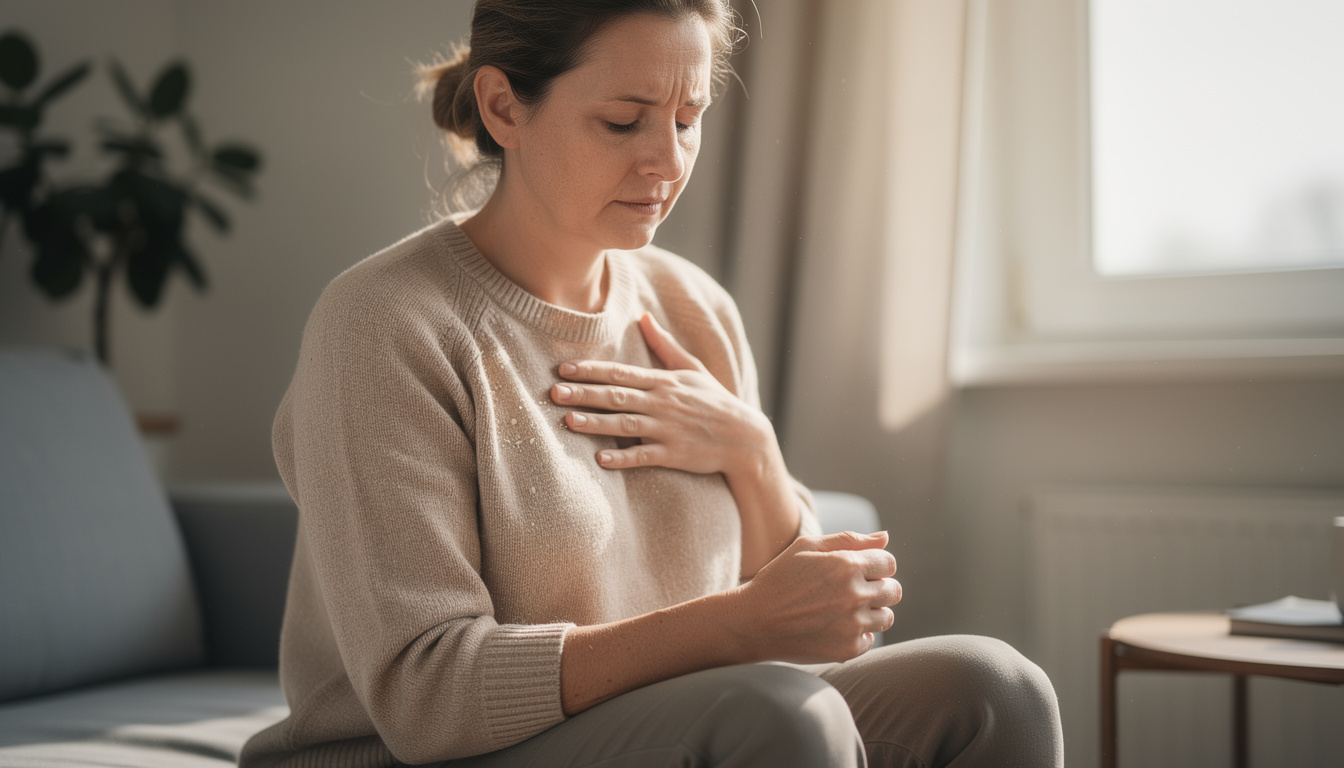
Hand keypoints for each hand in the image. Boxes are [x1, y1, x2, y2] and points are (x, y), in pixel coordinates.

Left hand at [552, 313, 771, 475]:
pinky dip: (623, 458)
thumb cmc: (715, 401)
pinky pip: (644, 456)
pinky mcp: (675, 454)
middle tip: (553, 392)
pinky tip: (600, 459)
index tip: (563, 369)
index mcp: (663, 381)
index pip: (620, 373)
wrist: (745, 437)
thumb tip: (643, 316)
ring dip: (595, 423)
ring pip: (625, 424)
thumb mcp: (693, 369)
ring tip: (568, 421)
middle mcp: (662, 403)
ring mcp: (668, 429)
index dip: (590, 370)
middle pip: (616, 396)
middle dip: (583, 393)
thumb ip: (665, 345)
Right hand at [731, 531, 900, 662]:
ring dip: (871, 612)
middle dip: (878, 587)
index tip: (858, 571)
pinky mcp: (848, 649)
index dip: (875, 565)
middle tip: (851, 591)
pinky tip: (834, 627)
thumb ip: (849, 540)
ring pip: (887, 617)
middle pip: (894, 590)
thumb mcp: (807, 547)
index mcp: (847, 564)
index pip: (889, 562)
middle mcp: (855, 594)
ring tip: (843, 610)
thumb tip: (885, 537)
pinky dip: (857, 634)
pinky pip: (870, 639)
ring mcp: (853, 624)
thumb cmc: (779, 580)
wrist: (754, 623)